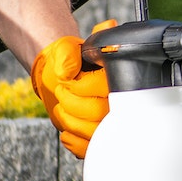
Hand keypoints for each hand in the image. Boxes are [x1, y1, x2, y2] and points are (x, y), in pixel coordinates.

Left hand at [30, 34, 108, 158]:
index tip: (67, 81)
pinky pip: (91, 148)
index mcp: (118, 78)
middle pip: (98, 113)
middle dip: (73, 105)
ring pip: (94, 133)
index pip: (104, 89)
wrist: (63, 75)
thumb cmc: (70, 60)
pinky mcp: (100, 137)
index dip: (81, 88)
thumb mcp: (72, 47)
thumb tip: (103, 32)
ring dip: (71, 122)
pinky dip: (75, 143)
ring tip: (63, 108)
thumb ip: (87, 41)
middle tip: (62, 93)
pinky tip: (67, 131)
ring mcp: (111, 121)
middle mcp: (120, 101)